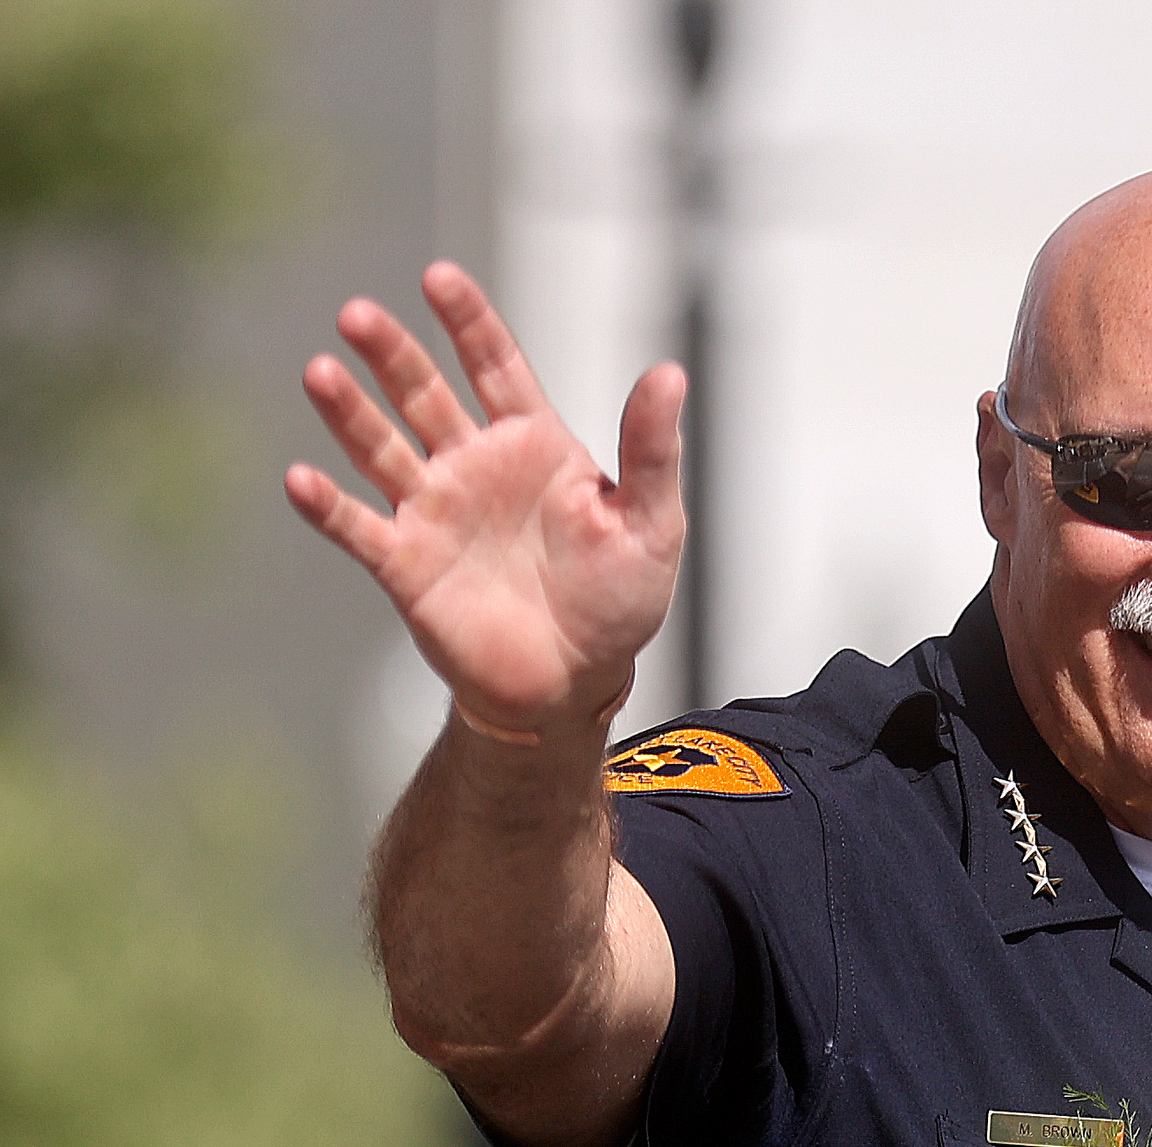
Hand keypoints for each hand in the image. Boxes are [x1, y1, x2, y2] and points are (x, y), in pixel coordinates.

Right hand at [286, 262, 684, 742]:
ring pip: (380, 448)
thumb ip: (653, 450)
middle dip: (391, 354)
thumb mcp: (651, 524)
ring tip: (319, 372)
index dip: (468, 322)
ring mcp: (434, 512)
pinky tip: (302, 480)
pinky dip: (328, 506)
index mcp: (533, 445)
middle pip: (422, 394)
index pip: (494, 366)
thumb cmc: (618, 602)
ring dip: (348, 413)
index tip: (437, 278)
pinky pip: (359, 528)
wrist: (575, 682)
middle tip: (357, 314)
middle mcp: (474, 467)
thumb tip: (669, 373)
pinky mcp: (406, 564)